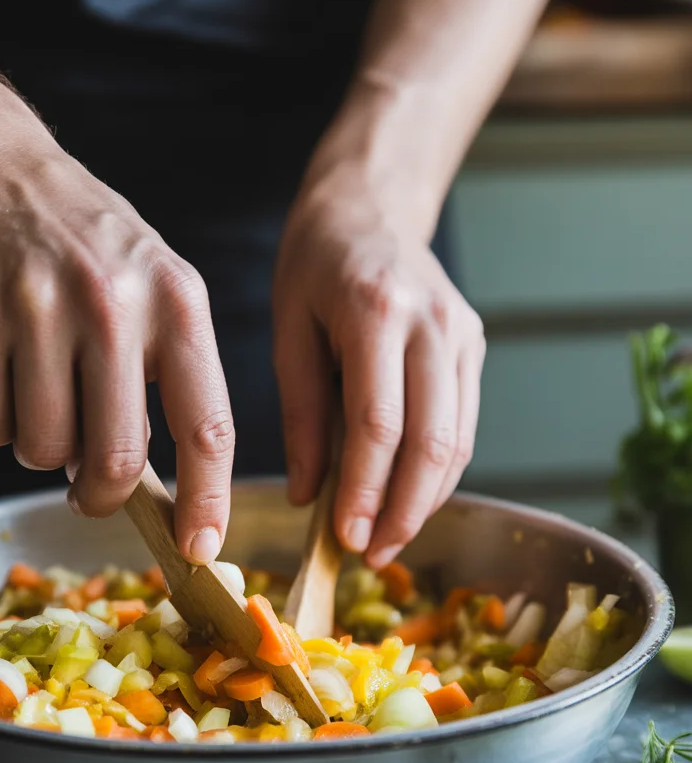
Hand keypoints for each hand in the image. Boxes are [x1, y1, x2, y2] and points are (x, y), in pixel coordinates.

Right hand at [0, 108, 233, 563]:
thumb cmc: (87, 246)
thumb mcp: (158, 288)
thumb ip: (170, 377)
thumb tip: (167, 491)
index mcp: (178, 303)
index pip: (207, 426)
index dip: (206, 501)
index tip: (200, 548)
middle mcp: (113, 306)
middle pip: (117, 459)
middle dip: (103, 495)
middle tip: (92, 488)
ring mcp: (38, 311)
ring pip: (44, 450)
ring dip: (43, 446)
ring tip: (43, 390)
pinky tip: (2, 369)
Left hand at [273, 160, 484, 568]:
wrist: (371, 207)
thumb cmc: (315, 266)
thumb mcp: (288, 331)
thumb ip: (300, 414)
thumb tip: (307, 495)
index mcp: (375, 311)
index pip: (379, 424)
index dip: (365, 490)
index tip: (346, 538)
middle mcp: (431, 322)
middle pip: (431, 441)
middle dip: (402, 511)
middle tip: (372, 554)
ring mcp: (461, 333)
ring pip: (458, 442)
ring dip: (425, 501)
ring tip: (388, 539)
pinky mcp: (474, 344)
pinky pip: (464, 425)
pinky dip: (439, 473)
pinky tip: (408, 499)